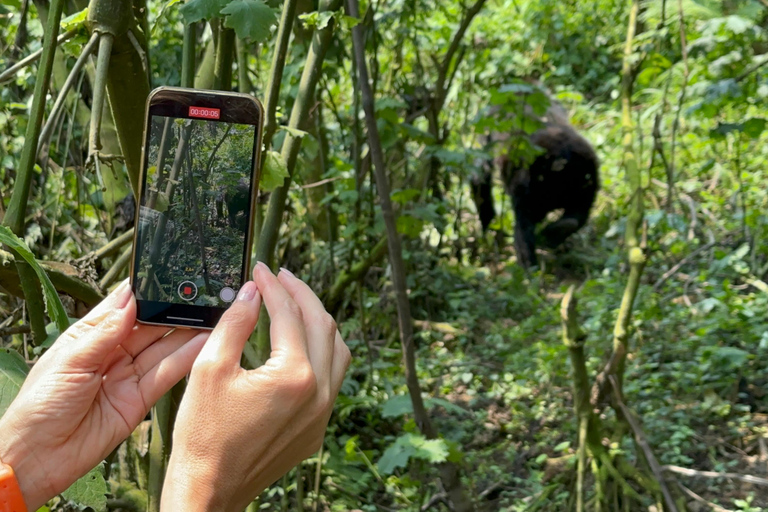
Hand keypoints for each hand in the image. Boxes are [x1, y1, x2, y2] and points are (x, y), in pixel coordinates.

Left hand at [0, 280, 207, 509]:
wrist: (37, 458)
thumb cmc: (39, 406)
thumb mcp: (69, 361)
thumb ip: (105, 333)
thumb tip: (131, 301)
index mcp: (88, 337)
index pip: (122, 307)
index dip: (144, 292)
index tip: (168, 275)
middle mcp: (111, 354)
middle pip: (149, 327)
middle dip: (172, 310)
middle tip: (199, 294)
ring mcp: (127, 376)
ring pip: (162, 349)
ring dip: (186, 333)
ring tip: (212, 315)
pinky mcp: (140, 400)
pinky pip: (166, 375)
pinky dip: (186, 360)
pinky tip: (204, 343)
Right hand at [161, 263, 350, 511]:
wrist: (209, 490)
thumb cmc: (203, 435)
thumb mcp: (209, 370)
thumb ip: (234, 323)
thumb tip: (251, 291)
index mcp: (294, 376)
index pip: (289, 314)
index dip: (273, 286)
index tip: (260, 268)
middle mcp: (319, 393)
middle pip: (323, 324)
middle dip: (301, 294)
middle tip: (280, 277)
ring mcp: (322, 413)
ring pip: (337, 350)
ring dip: (318, 321)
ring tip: (294, 303)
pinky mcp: (318, 427)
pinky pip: (332, 378)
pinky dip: (321, 351)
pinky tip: (300, 343)